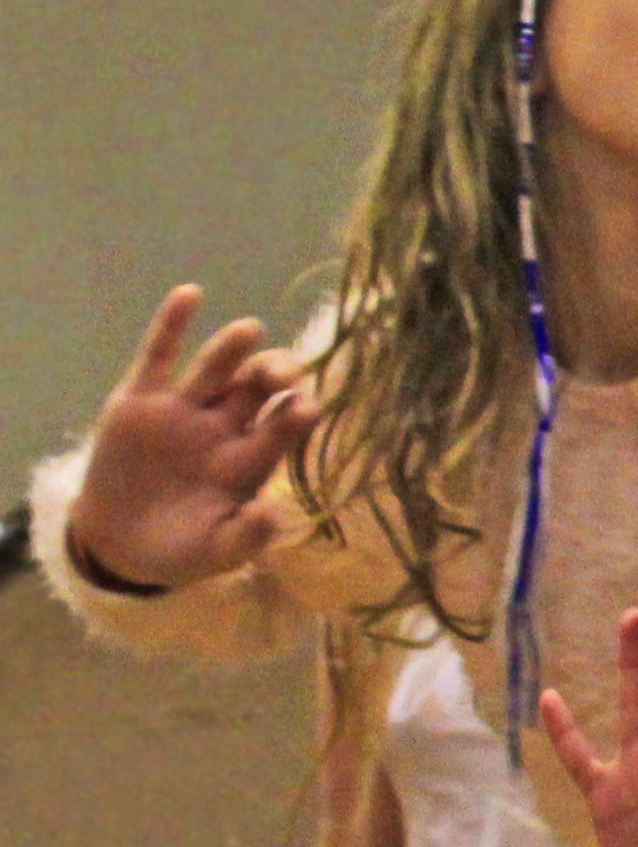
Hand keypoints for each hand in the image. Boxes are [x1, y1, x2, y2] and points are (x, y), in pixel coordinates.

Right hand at [65, 285, 319, 590]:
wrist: (119, 545)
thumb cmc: (182, 549)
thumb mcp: (216, 551)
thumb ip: (247, 535)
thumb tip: (274, 514)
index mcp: (250, 461)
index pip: (280, 430)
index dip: (294, 416)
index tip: (308, 404)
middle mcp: (223, 428)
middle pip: (255, 391)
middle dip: (272, 375)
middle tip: (286, 368)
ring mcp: (183, 410)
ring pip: (215, 369)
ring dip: (233, 348)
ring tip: (251, 330)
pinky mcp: (140, 399)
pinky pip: (158, 355)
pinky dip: (172, 325)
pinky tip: (189, 294)